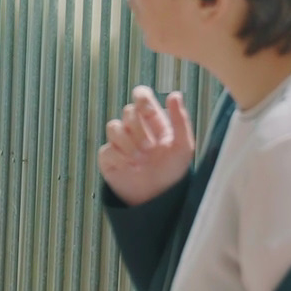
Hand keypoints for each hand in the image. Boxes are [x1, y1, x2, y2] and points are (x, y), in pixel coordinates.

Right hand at [98, 86, 195, 206]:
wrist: (157, 196)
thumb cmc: (173, 170)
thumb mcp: (183, 146)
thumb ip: (180, 119)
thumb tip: (174, 94)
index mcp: (153, 120)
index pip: (142, 97)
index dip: (141, 98)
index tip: (146, 110)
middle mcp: (135, 128)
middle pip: (128, 111)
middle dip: (139, 130)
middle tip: (150, 149)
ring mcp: (120, 141)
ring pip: (114, 127)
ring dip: (128, 144)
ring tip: (140, 160)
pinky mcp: (109, 156)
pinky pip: (108, 148)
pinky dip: (120, 159)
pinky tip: (130, 168)